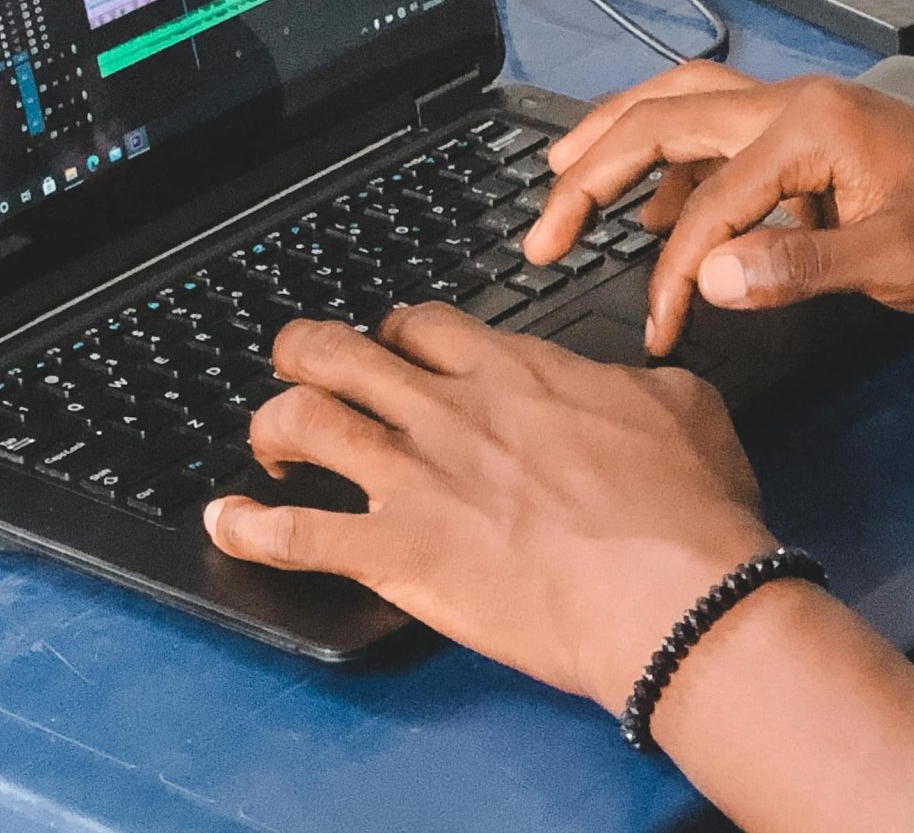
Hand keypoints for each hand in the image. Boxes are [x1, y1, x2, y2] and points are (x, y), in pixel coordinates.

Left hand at [203, 307, 778, 708]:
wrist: (673, 589)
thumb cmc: (687, 508)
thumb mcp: (682, 403)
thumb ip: (632, 383)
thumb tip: (629, 386)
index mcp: (517, 371)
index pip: (424, 324)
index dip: (396, 331)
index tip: (393, 348)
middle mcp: (451, 410)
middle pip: (342, 351)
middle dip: (305, 352)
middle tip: (300, 370)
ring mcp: (416, 478)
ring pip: (304, 419)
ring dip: (271, 425)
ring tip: (266, 444)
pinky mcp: (396, 554)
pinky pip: (294, 534)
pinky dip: (246, 528)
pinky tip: (225, 523)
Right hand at [523, 61, 913, 354]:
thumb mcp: (900, 261)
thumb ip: (801, 268)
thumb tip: (708, 279)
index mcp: (809, 125)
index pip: (707, 201)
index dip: (671, 271)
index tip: (658, 332)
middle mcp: (792, 101)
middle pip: (664, 117)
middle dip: (592, 170)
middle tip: (540, 232)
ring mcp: (799, 112)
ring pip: (682, 106)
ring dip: (617, 141)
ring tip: (562, 181)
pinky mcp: (808, 135)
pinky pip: (715, 130)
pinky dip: (667, 158)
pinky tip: (652, 204)